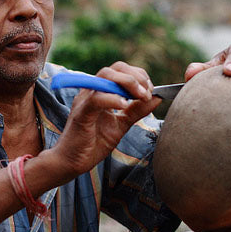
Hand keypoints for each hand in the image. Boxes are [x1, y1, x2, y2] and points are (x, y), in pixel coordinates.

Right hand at [50, 62, 160, 179]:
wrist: (72, 162)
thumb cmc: (94, 143)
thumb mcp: (122, 124)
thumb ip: (137, 110)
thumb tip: (158, 97)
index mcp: (101, 92)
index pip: (121, 70)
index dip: (139, 76)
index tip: (151, 91)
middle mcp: (91, 91)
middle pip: (114, 68)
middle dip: (135, 77)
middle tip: (147, 94)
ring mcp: (85, 100)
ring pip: (105, 77)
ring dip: (127, 83)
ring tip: (140, 97)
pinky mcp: (81, 114)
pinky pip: (96, 99)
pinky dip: (113, 99)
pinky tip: (125, 106)